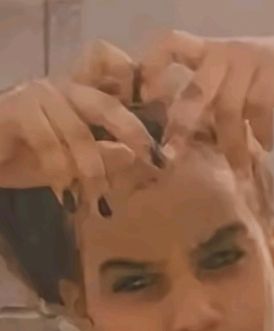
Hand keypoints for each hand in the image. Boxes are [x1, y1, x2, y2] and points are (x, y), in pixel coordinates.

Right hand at [0, 77, 159, 209]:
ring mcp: (37, 94)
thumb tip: (132, 155)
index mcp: (80, 96)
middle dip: (133, 136)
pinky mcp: (15, 109)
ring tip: (97, 205)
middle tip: (152, 165)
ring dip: (92, 173)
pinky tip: (64, 198)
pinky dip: (60, 175)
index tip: (162, 150)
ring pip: (79, 135)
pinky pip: (49, 145)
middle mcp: (62, 88)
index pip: (115, 93)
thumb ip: (102, 159)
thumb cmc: (23, 159)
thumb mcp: (72, 165)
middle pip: (107, 106)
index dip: (140, 117)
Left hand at [139, 31, 273, 167]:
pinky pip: (258, 109)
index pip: (170, 45)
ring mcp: (251, 58)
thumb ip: (217, 98)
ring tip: (240, 168)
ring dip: (233, 144)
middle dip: (183, 124)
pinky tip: (267, 146)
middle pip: (195, 89)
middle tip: (173, 154)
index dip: (152, 67)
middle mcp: (226, 50)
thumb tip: (188, 135)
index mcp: (211, 51)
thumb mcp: (240, 83)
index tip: (145, 100)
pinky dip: (261, 132)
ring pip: (228, 108)